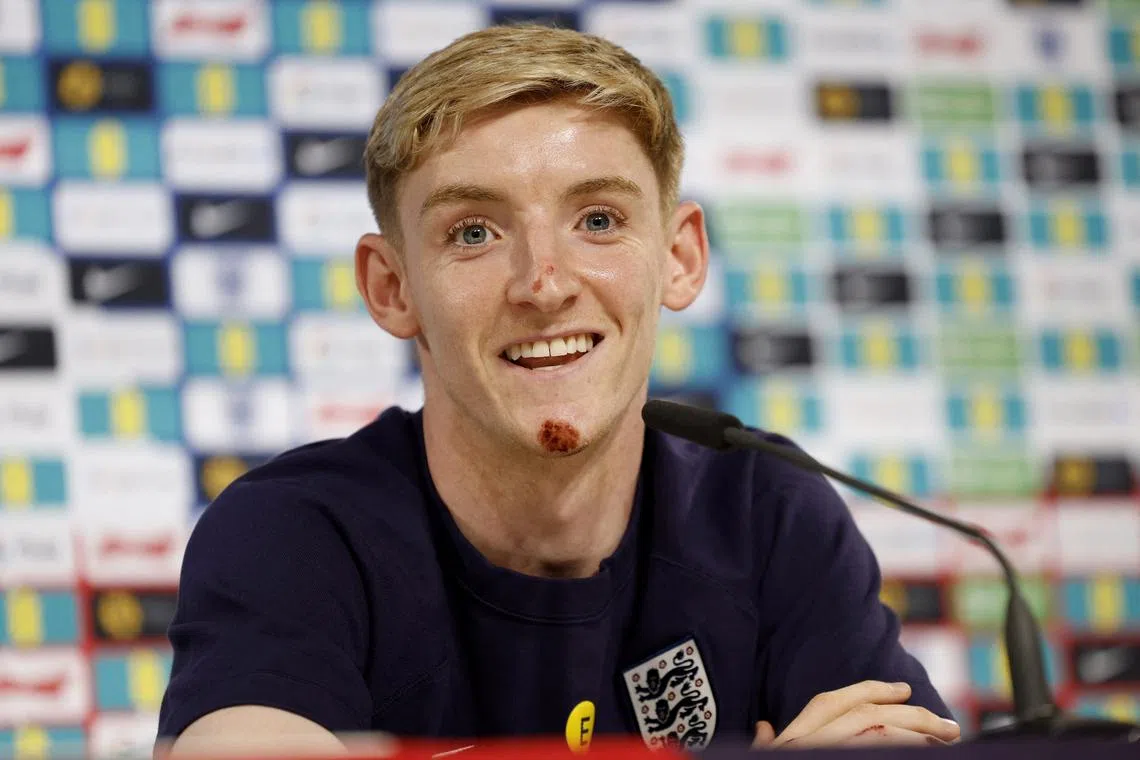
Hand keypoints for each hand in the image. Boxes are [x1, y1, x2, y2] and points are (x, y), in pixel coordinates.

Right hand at [752, 680, 960, 747]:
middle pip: (866, 716)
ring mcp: (826, 754)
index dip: (869, 690)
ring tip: (946, 740)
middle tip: (948, 725)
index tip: (903, 688)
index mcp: (793, 740)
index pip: (832, 703)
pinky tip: (928, 752)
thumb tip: (762, 727)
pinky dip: (908, 749)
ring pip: (880, 733)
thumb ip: (769, 745)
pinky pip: (882, 752)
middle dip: (912, 714)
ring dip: (919, 734)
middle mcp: (808, 744)